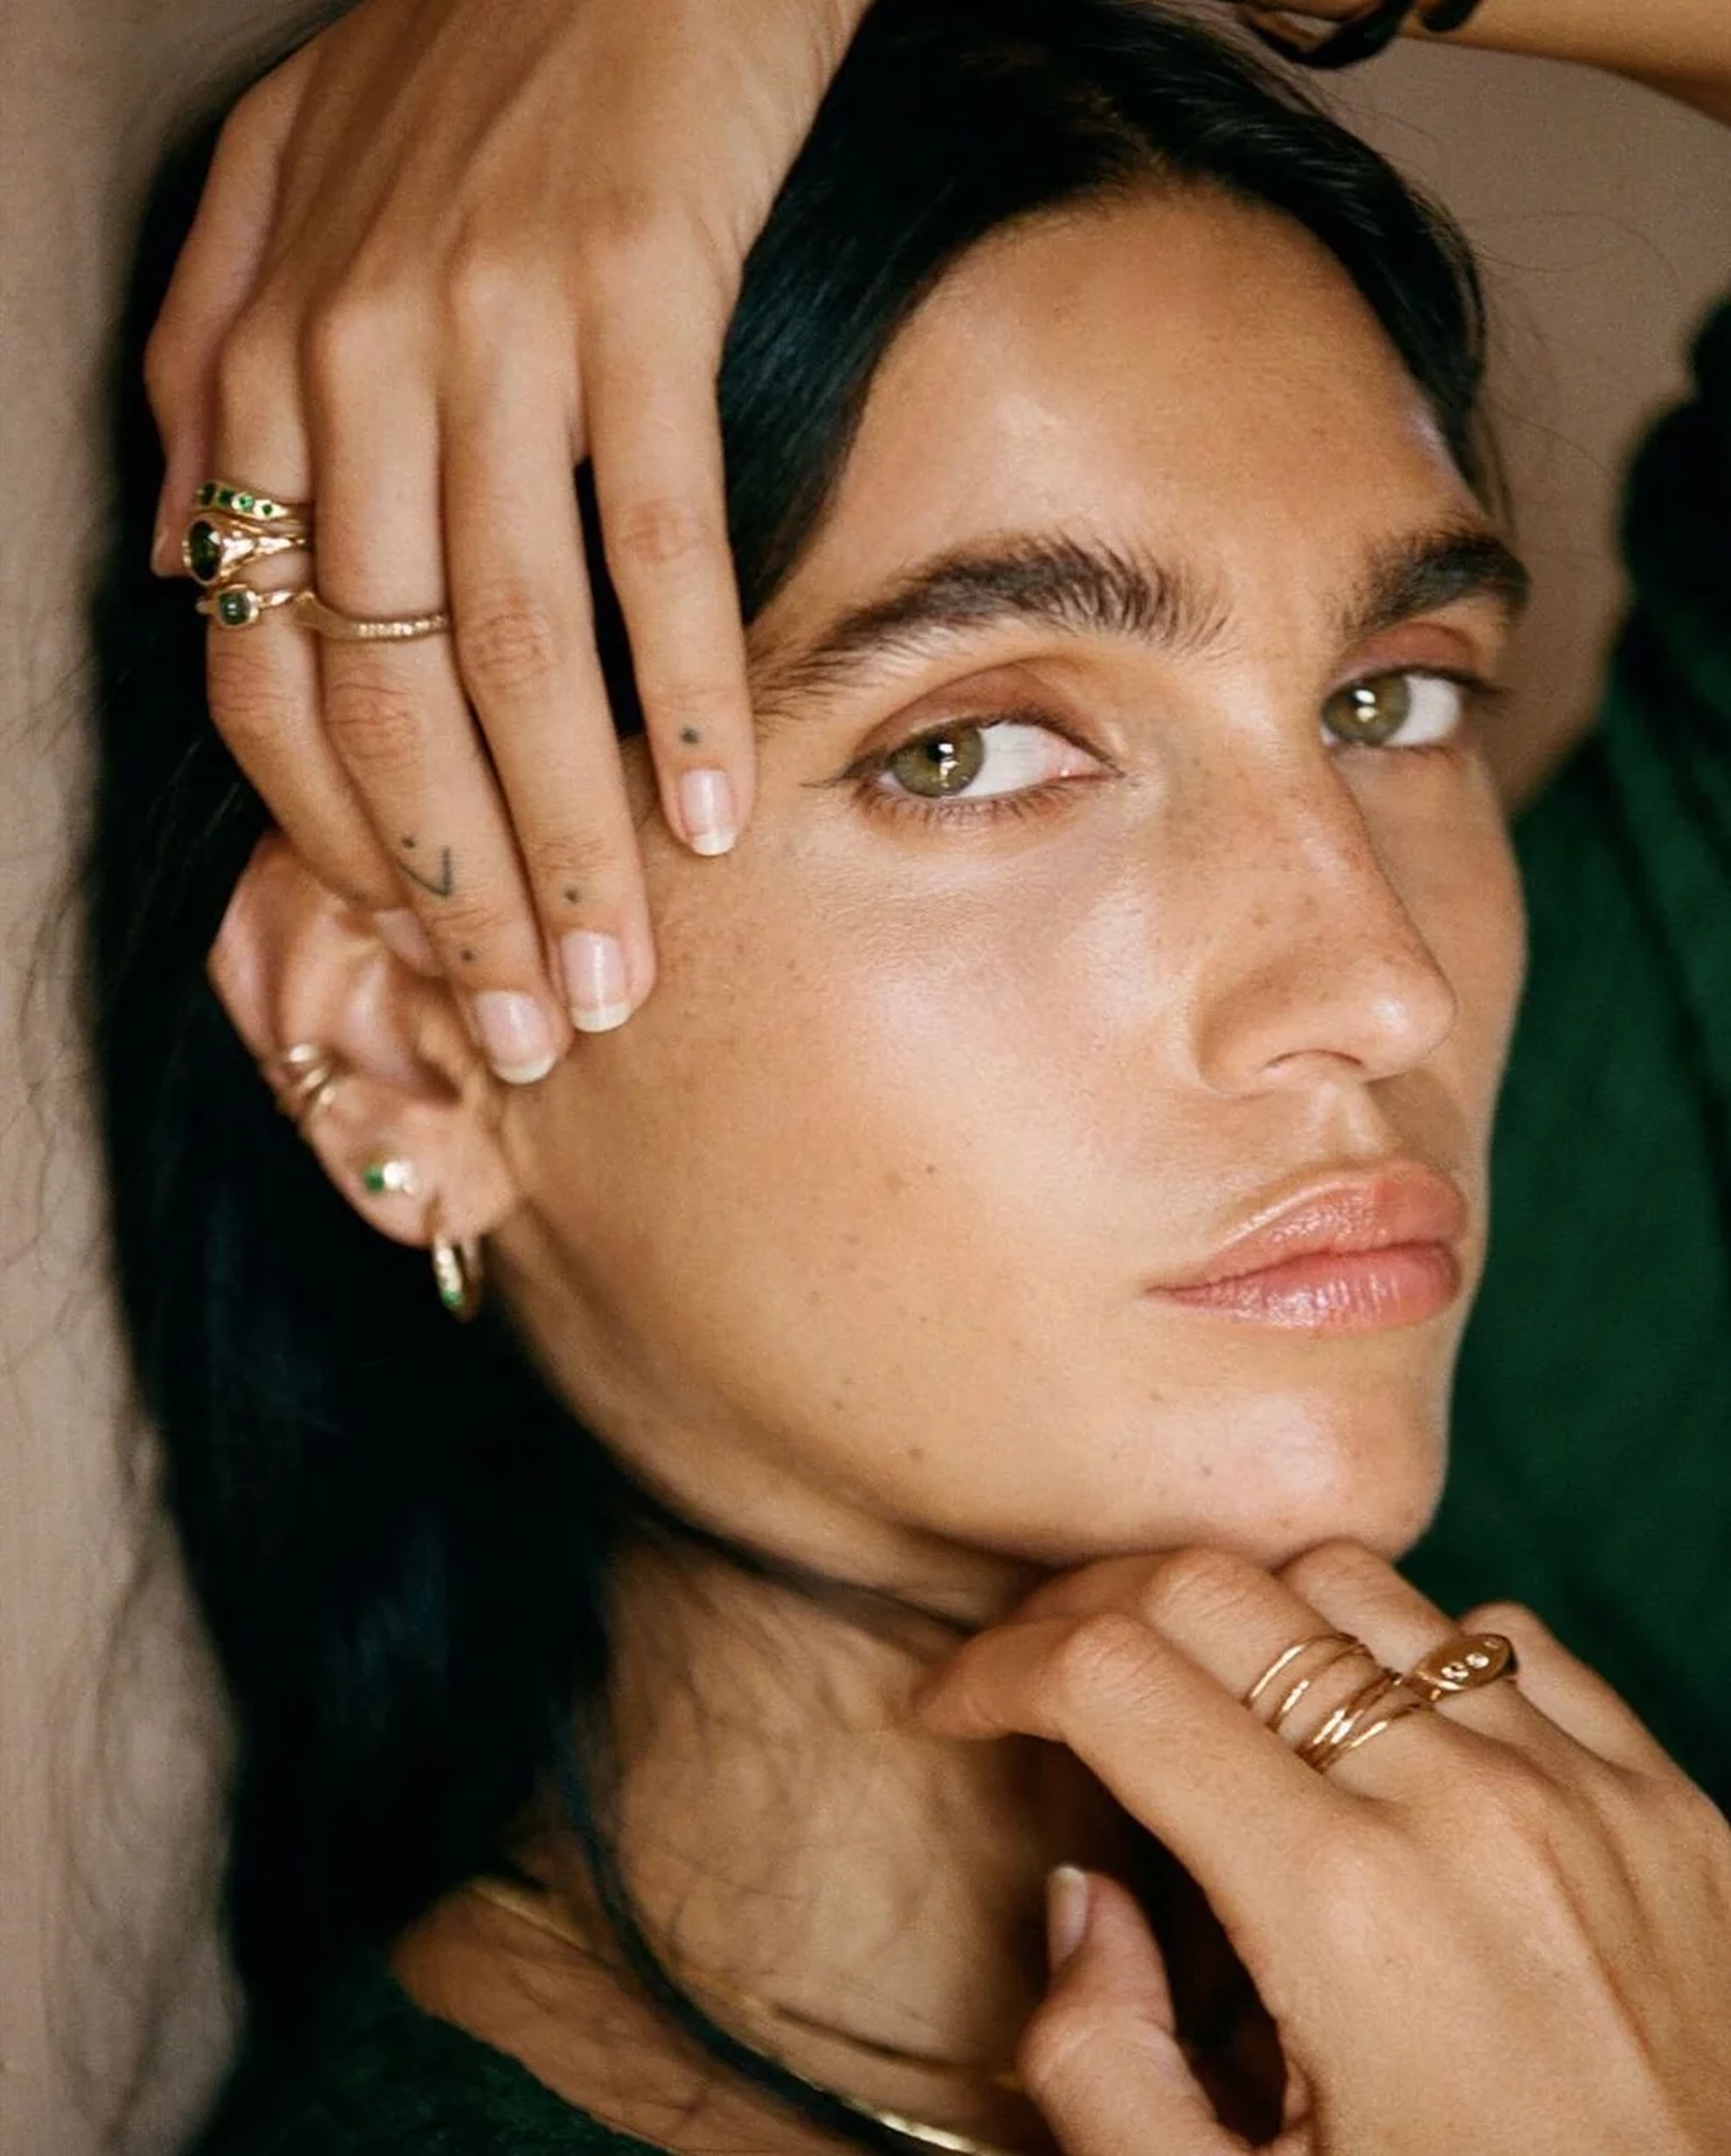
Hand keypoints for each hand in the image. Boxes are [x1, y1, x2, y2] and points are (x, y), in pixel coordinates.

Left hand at [146, 0, 865, 1076]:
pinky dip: (685, 691)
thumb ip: (206, 379)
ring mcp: (492, 331)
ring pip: (515, 656)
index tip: (419, 957)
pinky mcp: (636, 291)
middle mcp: (349, 366)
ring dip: (572, 846)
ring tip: (620, 978)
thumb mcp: (279, 203)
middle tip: (526, 1032)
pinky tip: (722, 816)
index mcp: (260, 370)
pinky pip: (654, 535)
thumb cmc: (460, 60)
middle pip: (389, 703)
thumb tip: (174, 555)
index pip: (266, 676)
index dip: (341, 846)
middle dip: (455, 897)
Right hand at [918, 1543, 1730, 2153]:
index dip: (992, 1670)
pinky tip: (1375, 1737)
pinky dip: (1406, 1655)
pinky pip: (1503, 1641)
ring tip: (1202, 1701)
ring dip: (1243, 1618)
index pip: (1110, 1679)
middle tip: (1039, 1677)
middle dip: (1084, 1609)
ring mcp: (1585, 1788)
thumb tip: (1089, 1897)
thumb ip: (1104, 2066)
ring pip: (1354, 1583)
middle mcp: (1467, 1808)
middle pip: (1215, 1590)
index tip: (951, 1707)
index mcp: (1345, 1912)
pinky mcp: (1671, 1802)